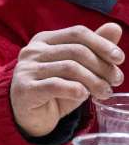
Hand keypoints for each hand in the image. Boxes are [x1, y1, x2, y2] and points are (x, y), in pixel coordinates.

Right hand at [10, 23, 123, 137]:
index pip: (78, 33)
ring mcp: (26, 69)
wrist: (29, 116)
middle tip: (116, 81)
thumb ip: (94, 49)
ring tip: (105, 93)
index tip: (119, 59)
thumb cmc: (55, 90)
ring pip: (70, 68)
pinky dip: (76, 90)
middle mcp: (33, 50)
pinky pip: (56, 85)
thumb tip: (115, 28)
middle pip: (77, 51)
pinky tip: (84, 95)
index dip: (102, 44)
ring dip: (94, 81)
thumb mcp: (78, 69)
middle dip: (102, 66)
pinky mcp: (24, 88)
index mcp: (45, 40)